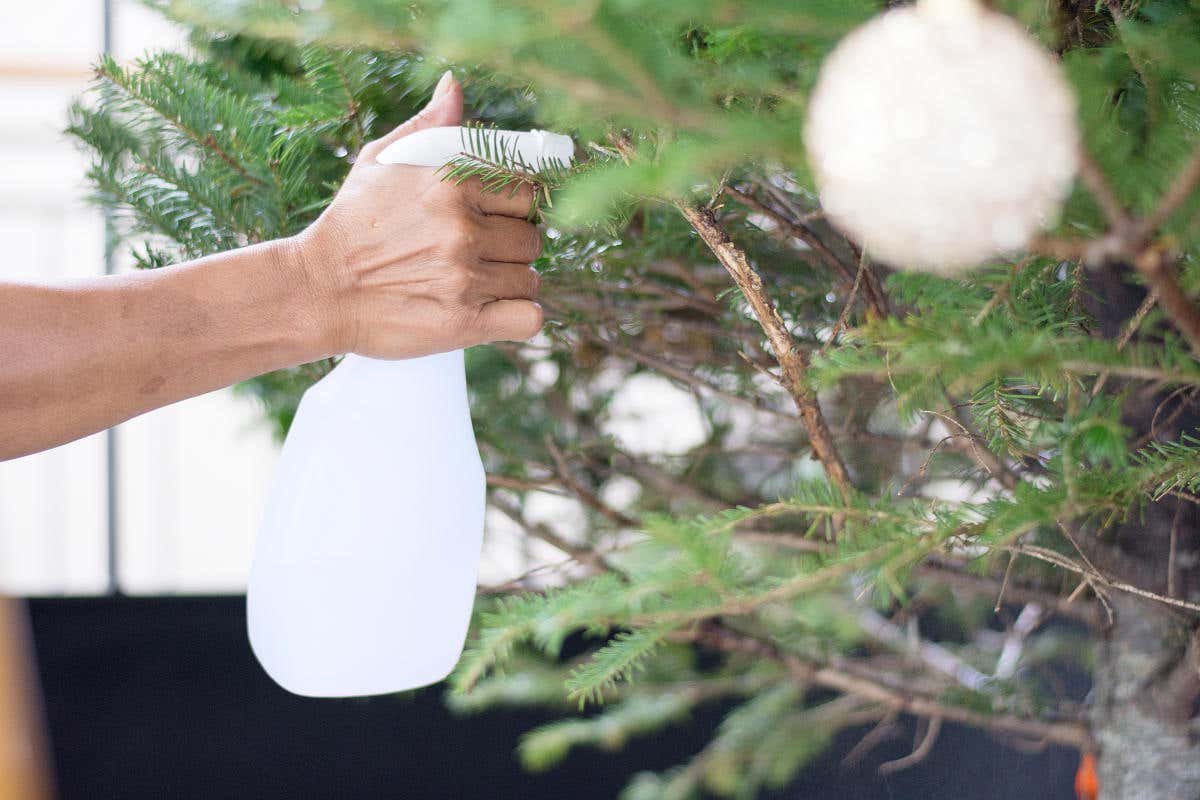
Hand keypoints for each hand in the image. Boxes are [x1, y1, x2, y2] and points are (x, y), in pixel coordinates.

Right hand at [290, 71, 544, 358]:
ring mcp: (465, 279)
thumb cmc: (349, 223)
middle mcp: (462, 230)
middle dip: (515, 245)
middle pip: (533, 237)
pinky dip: (522, 317)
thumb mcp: (379, 161)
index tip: (501, 217)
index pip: (527, 192)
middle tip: (487, 252)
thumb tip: (455, 84)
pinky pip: (529, 318)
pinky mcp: (464, 323)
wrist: (315, 290)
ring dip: (515, 282)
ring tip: (483, 281)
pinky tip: (499, 310)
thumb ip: (427, 126)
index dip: (518, 206)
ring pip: (532, 278)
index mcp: (450, 185)